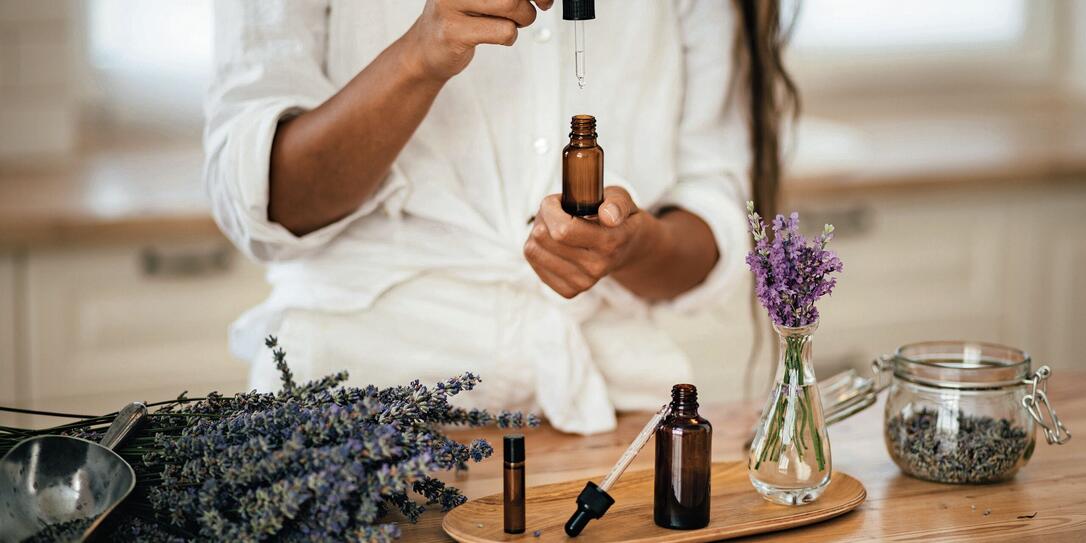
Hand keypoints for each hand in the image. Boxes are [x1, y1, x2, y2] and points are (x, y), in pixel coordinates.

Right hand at [404, 0, 552, 80]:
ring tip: (509, 23)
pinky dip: (509, 37)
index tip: (544, 0)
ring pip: (512, 5)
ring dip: (522, 20)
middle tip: (527, 13)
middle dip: (529, 3)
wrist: (424, 49)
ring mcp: (451, 4)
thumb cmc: (458, 18)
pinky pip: (505, 31)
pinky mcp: (454, 32)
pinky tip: (495, 36)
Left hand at [524, 187, 660, 298]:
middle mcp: (596, 267)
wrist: (625, 249)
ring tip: (554, 226)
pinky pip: (533, 263)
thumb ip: (617, 204)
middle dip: (543, 217)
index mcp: (609, 242)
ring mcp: (582, 282)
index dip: (551, 209)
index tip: (556, 201)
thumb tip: (608, 216)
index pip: (563, 230)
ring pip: (533, 250)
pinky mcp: (569, 290)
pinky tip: (553, 244)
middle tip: (556, 212)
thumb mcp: (622, 200)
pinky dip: (537, 248)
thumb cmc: (617, 219)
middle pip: (543, 238)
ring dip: (537, 232)